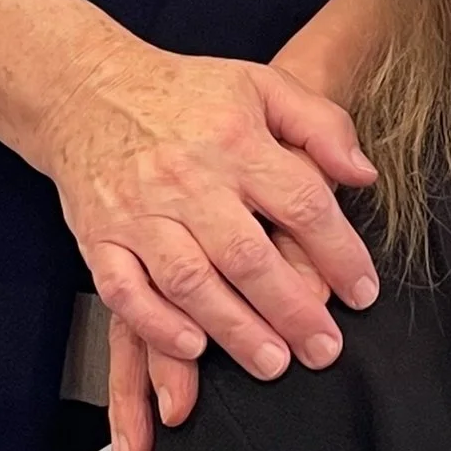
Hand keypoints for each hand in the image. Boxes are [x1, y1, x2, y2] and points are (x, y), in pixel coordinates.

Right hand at [41, 42, 378, 450]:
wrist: (86, 88)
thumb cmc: (185, 94)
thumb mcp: (262, 86)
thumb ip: (320, 126)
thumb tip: (364, 175)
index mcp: (236, 141)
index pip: (300, 203)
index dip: (338, 253)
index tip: (363, 293)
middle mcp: (188, 179)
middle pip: (246, 255)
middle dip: (291, 309)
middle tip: (323, 349)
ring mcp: (139, 211)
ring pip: (190, 281)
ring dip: (233, 328)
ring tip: (272, 364)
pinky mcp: (99, 236)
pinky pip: (124, 291)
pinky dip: (157, 324)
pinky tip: (192, 348)